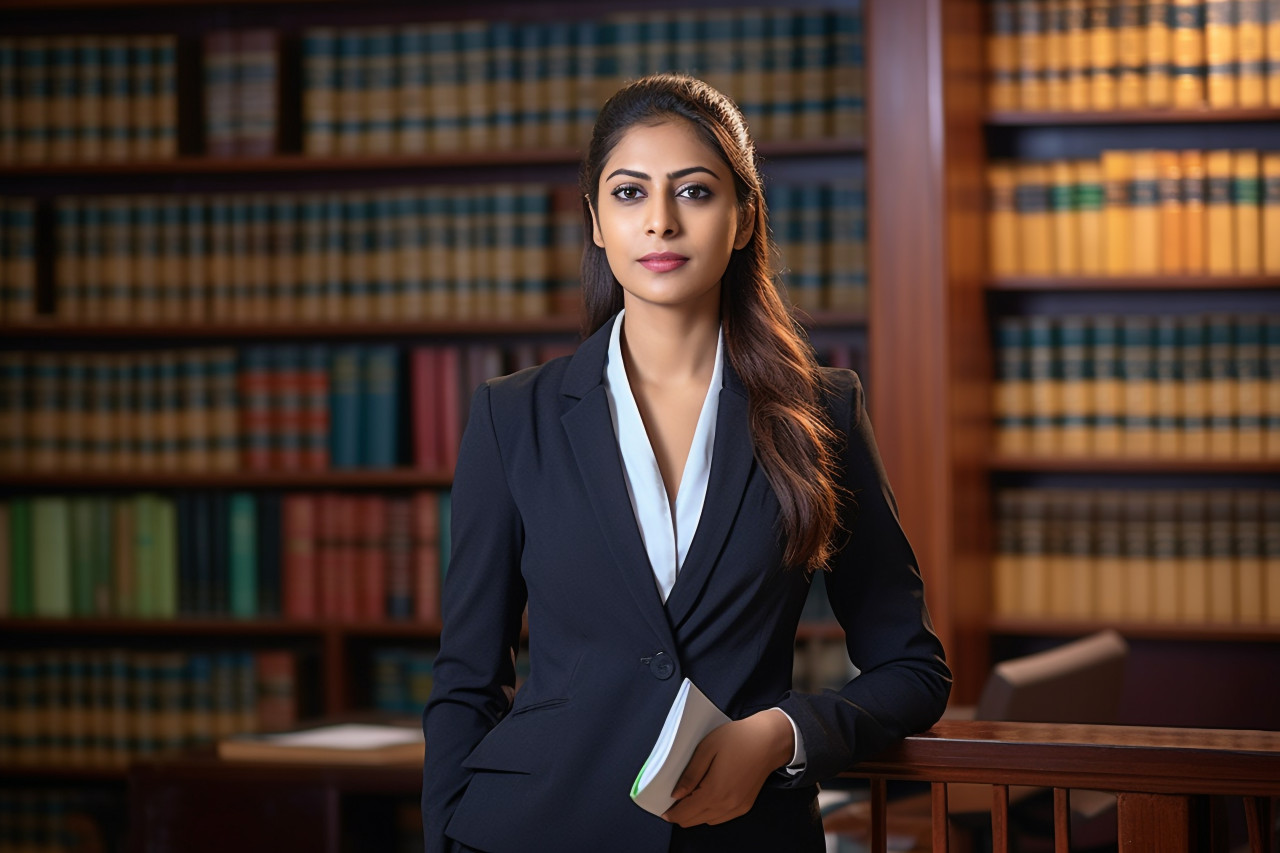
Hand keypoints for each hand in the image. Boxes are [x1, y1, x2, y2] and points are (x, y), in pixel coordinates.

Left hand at [661, 709, 794, 826]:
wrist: (769, 740)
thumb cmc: (739, 739)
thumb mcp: (707, 748)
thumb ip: (690, 774)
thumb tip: (676, 794)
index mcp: (714, 791)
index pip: (685, 814)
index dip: (670, 812)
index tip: (662, 807)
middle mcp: (726, 805)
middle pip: (694, 821)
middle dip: (681, 813)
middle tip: (674, 799)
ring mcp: (737, 808)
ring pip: (707, 821)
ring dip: (695, 813)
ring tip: (690, 795)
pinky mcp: (744, 806)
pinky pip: (720, 818)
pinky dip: (710, 812)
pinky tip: (707, 796)